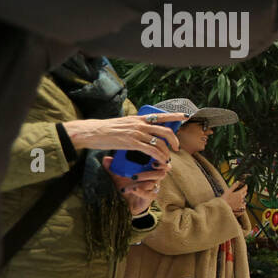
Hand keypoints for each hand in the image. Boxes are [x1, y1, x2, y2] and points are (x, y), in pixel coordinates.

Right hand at [64, 112, 185, 159]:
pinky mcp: (132, 143)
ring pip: (160, 143)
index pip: (161, 115)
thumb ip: (136, 126)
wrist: (92, 132)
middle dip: (175, 141)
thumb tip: (144, 131)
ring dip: (167, 152)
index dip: (175, 116)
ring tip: (167, 159)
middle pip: (165, 131)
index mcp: (139, 118)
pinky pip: (151, 150)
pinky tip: (161, 161)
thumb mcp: (124, 123)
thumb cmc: (106, 129)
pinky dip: (159, 157)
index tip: (185, 116)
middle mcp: (140, 124)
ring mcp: (136, 133)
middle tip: (176, 148)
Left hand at [102, 156, 158, 215]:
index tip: (153, 159)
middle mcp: (154, 179)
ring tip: (133, 177)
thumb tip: (106, 159)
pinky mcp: (151, 197)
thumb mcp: (118, 177)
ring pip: (154, 183)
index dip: (162, 162)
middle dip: (152, 170)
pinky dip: (141, 191)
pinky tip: (133, 189)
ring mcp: (154, 188)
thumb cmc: (127, 186)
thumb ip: (113, 168)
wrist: (129, 202)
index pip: (162, 165)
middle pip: (161, 173)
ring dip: (145, 178)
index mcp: (150, 171)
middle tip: (146, 167)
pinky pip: (149, 194)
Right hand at [223, 181, 247, 212]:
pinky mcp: (240, 208)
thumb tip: (238, 181)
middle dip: (244, 191)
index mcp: (239, 194)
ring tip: (240, 197)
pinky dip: (243, 204)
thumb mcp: (228, 191)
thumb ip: (234, 186)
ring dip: (243, 198)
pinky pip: (244, 205)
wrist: (222, 206)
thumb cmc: (224, 198)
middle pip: (245, 193)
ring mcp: (241, 203)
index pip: (245, 189)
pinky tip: (241, 204)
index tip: (245, 185)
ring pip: (244, 199)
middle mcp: (241, 198)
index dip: (245, 186)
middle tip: (243, 190)